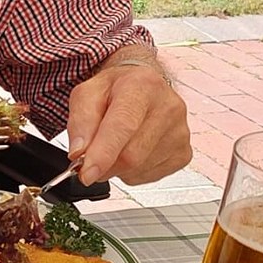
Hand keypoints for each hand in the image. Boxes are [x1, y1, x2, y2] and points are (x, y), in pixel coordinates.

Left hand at [66, 54, 190, 185]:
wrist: (143, 87)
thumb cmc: (116, 89)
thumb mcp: (87, 93)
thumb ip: (80, 122)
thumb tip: (79, 153)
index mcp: (142, 86)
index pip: (123, 125)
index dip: (103, 154)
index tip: (86, 173)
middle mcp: (168, 107)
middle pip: (131, 155)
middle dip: (104, 164)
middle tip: (90, 158)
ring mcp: (180, 132)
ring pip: (138, 169)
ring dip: (117, 168)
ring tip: (116, 144)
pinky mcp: (183, 153)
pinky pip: (148, 176)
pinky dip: (132, 172)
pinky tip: (132, 150)